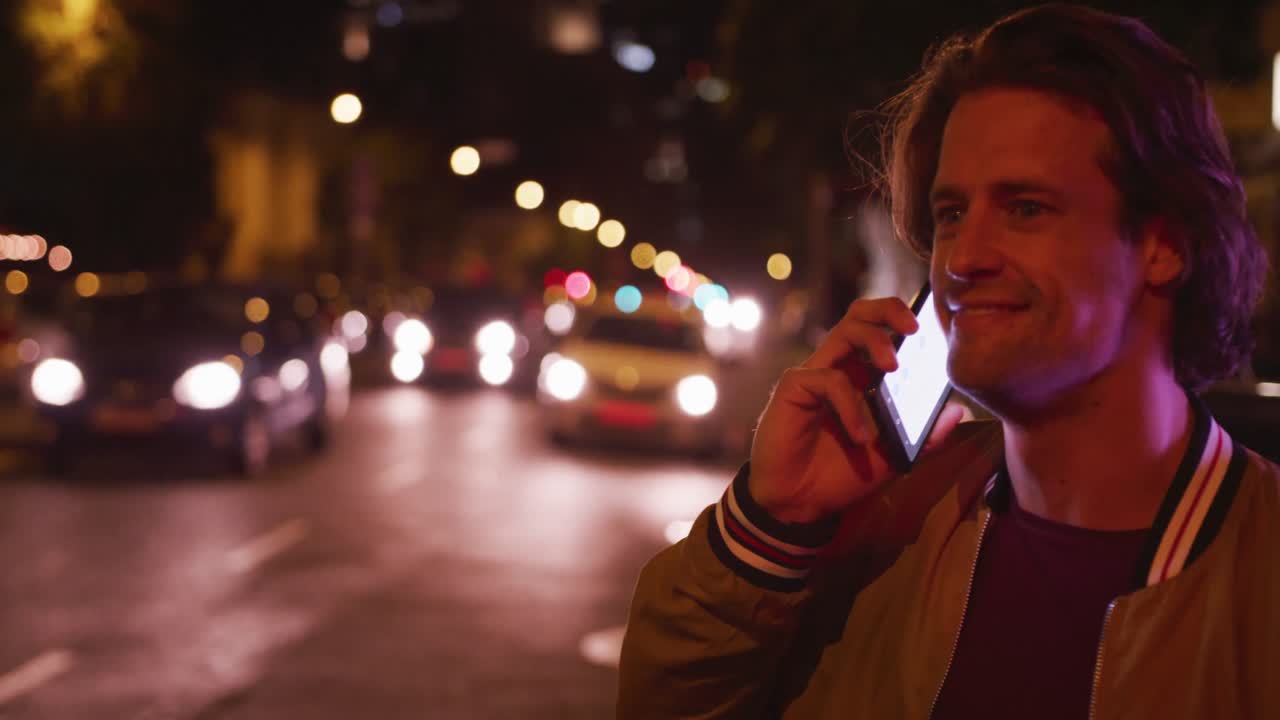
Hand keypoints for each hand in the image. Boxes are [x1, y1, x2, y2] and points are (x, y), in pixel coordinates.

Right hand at [748, 297, 968, 522]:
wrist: (799, 504)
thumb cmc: (840, 476)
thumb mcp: (894, 456)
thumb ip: (925, 436)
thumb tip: (959, 410)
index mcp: (861, 378)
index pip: (881, 331)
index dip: (904, 320)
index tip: (934, 330)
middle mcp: (838, 369)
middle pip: (860, 315)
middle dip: (889, 309)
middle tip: (914, 328)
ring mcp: (814, 376)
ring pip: (844, 331)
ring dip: (874, 342)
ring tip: (893, 368)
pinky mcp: (794, 389)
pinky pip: (829, 380)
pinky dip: (851, 406)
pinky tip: (861, 437)